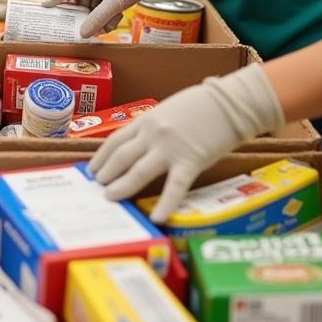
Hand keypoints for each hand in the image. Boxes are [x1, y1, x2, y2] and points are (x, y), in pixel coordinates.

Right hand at [41, 0, 190, 37]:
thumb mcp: (118, 0)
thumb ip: (98, 17)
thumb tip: (82, 33)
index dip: (53, 0)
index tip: (41, 7)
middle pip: (81, 2)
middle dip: (90, 17)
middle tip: (100, 29)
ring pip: (94, 3)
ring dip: (102, 15)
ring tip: (115, 21)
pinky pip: (104, 0)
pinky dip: (109, 9)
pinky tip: (119, 15)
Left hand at [89, 64, 284, 217]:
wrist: (229, 103)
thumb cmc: (201, 104)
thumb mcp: (168, 109)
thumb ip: (153, 126)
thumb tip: (140, 143)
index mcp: (146, 120)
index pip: (115, 140)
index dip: (101, 157)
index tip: (92, 169)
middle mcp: (152, 134)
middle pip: (121, 157)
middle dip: (106, 173)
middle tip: (97, 187)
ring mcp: (170, 148)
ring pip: (138, 171)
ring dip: (121, 186)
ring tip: (110, 198)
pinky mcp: (191, 161)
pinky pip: (175, 187)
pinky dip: (165, 204)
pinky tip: (156, 218)